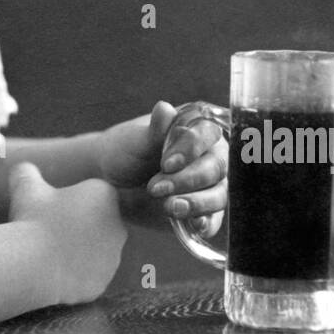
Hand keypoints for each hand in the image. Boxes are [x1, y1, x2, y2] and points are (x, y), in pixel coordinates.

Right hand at [8, 160, 126, 305]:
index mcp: (105, 196)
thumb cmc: (32, 219)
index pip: (94, 195)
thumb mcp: (25, 187)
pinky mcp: (103, 282)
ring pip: (95, 251)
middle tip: (49, 231)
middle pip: (98, 222)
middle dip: (79, 226)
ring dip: (78, 251)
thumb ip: (27, 172)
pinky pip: (89, 276)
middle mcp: (118, 225)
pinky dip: (74, 275)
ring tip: (49, 253)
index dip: (72, 201)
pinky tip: (54, 272)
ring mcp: (113, 257)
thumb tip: (23, 167)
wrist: (34, 265)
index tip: (53, 208)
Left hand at [97, 100, 227, 236]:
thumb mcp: (135, 141)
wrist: (114, 179)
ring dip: (197, 202)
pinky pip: (215, 217)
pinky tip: (196, 225)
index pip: (207, 134)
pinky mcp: (203, 208)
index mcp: (197, 129)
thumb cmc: (127, 150)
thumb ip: (153, 130)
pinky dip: (208, 222)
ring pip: (220, 193)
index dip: (191, 149)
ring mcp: (209, 184)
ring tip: (169, 208)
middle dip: (188, 180)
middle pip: (216, 167)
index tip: (165, 164)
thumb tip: (164, 108)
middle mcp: (210, 155)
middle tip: (155, 188)